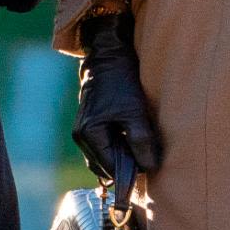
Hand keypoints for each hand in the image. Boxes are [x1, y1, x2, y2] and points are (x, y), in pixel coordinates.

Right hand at [72, 8, 161, 188]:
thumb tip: (149, 168)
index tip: (148, 168)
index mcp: (88, 134)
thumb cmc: (121, 83)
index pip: (109, 168)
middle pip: (104, 166)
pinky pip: (103, 147)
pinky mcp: (89, 125)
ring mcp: (82, 131)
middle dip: (125, 167)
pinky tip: (131, 140)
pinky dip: (117, 149)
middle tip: (145, 158)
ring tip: (139, 148)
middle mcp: (80, 136)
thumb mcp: (135, 112)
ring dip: (121, 158)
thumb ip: (141, 141)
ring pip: (103, 158)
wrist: (109, 58)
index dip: (130, 172)